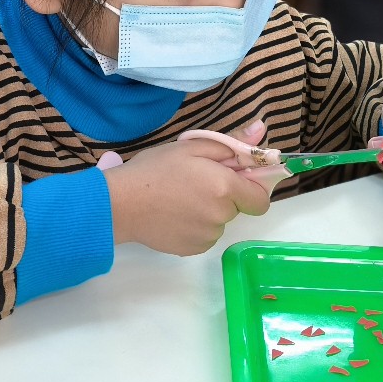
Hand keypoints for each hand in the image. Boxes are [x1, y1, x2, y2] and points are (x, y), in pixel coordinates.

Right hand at [104, 121, 270, 255]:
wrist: (120, 203)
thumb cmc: (155, 170)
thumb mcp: (191, 147)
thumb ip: (231, 143)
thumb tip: (261, 131)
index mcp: (225, 188)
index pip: (261, 198)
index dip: (252, 187)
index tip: (235, 178)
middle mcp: (221, 216)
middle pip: (237, 207)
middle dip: (224, 195)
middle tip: (196, 182)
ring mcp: (207, 236)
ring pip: (219, 222)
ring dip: (209, 211)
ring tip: (180, 199)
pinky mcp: (192, 249)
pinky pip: (204, 236)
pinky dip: (196, 226)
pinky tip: (174, 215)